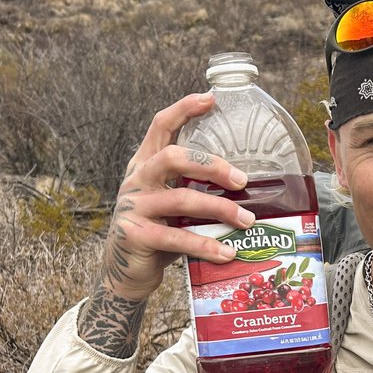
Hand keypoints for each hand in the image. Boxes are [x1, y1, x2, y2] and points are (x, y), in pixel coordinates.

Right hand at [101, 92, 254, 300]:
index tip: (211, 99)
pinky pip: (177, 238)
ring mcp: (134, 207)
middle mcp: (137, 180)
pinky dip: (206, 245)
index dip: (184, 108)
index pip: (161, 126)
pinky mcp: (136, 235)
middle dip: (212, 166)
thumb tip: (245, 189)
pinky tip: (228, 253)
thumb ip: (193, 191)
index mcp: (145, 165)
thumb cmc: (158, 235)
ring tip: (247, 220)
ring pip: (181, 199)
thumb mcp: (172, 207)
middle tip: (242, 181)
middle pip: (174, 158)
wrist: (125, 274)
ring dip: (219, 209)